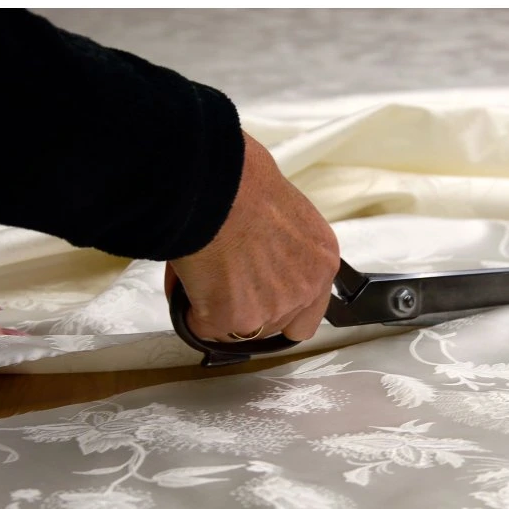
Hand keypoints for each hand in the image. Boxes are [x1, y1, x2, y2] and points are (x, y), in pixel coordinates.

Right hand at [166, 132, 339, 342]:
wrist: (215, 185)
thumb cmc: (241, 180)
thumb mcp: (282, 210)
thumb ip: (280, 245)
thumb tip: (257, 249)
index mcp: (321, 259)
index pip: (310, 312)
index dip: (282, 311)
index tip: (264, 302)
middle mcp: (303, 289)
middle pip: (272, 325)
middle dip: (246, 308)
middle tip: (223, 279)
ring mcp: (270, 309)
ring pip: (237, 329)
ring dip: (217, 308)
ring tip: (201, 272)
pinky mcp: (234, 319)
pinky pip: (203, 326)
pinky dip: (189, 309)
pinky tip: (187, 279)